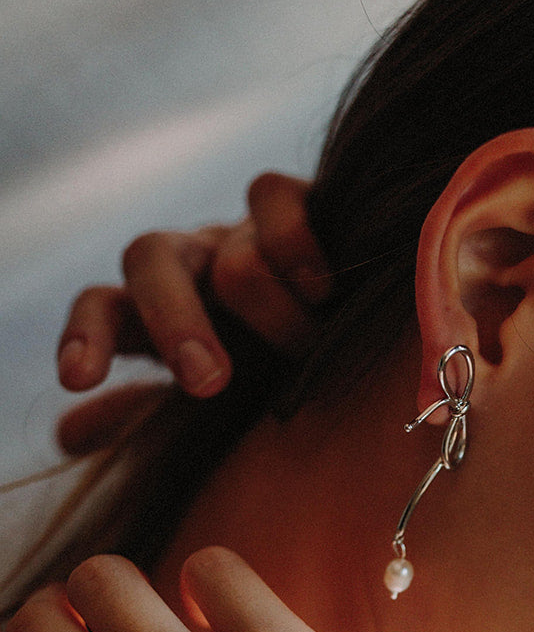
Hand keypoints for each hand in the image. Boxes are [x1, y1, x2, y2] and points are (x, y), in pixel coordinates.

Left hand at [54, 174, 327, 454]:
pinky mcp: (300, 200)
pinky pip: (271, 195)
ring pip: (225, 249)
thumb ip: (146, 417)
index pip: (102, 308)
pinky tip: (322, 291)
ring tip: (304, 349)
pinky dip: (294, 244)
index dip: (85, 338)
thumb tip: (66, 435)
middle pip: (150, 259)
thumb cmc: (282, 384)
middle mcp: (192, 262)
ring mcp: (243, 229)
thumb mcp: (217, 414)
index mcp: (158, 312)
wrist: (370, 343)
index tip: (80, 380)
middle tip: (209, 383)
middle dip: (177, 325)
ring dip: (268, 311)